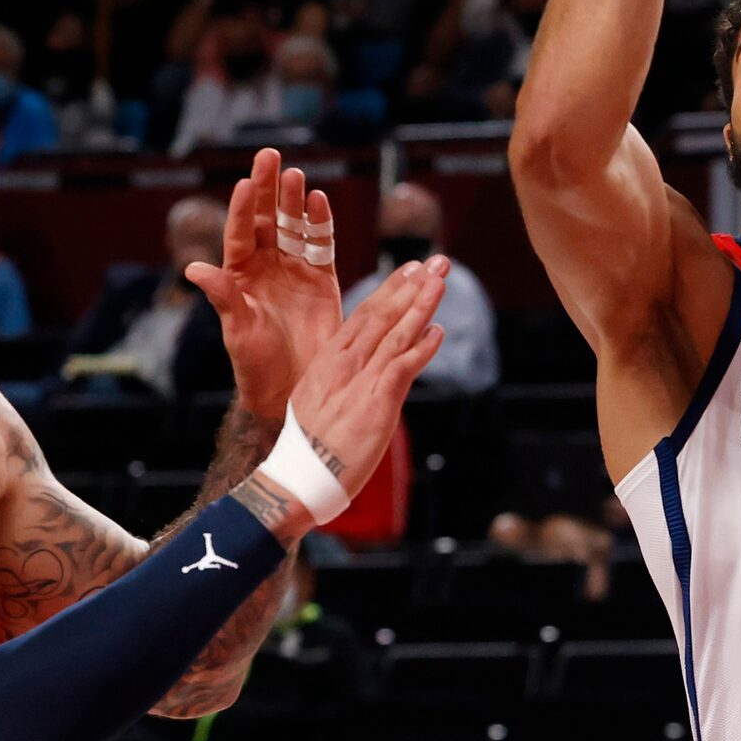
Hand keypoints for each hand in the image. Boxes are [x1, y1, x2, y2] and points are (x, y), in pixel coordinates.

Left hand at [184, 148, 343, 422]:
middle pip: (268, 219)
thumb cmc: (256, 364)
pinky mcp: (323, 279)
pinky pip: (322, 245)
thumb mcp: (237, 331)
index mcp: (240, 275)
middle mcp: (266, 266)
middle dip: (268, 188)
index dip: (244, 209)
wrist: (292, 389)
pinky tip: (320, 201)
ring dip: (295, 200)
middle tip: (269, 155)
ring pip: (295, 226)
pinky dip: (322, 223)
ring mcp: (295, 270)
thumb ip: (223, 297)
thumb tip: (194, 268)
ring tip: (295, 175)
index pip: (241, 233)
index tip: (246, 182)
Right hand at [275, 257, 448, 490]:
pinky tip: (437, 331)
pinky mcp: (376, 402)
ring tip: (440, 281)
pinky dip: (421, 348)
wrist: (299, 477)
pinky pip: (402, 367)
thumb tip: (367, 374)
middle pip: (381, 315)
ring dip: (420, 305)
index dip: (389, 290)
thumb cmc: (309, 447)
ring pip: (395, 334)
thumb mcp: (318, 401)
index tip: (409, 270)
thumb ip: (343, 381)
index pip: (364, 315)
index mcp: (329, 360)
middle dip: (410, 286)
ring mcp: (360, 381)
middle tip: (435, 262)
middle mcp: (344, 364)